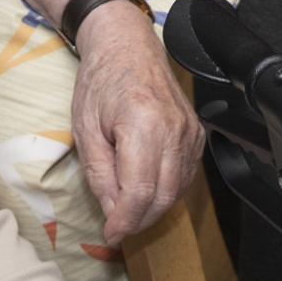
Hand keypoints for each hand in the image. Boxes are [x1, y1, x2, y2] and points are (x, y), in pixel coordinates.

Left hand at [69, 4, 202, 243]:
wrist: (126, 46)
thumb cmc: (101, 80)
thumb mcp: (85, 128)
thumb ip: (100, 174)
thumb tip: (114, 211)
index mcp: (143, 122)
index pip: (141, 191)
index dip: (125, 220)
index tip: (111, 234)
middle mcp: (174, 128)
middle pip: (164, 195)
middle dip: (139, 220)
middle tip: (116, 228)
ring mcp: (190, 130)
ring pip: (178, 190)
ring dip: (153, 208)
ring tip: (127, 210)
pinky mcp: (196, 133)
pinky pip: (185, 174)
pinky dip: (166, 190)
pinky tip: (146, 189)